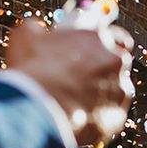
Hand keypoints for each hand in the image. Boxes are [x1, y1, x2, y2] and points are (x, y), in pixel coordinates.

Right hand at [7, 18, 133, 147]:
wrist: (38, 108)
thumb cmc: (32, 69)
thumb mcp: (27, 35)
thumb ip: (40, 30)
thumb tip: (38, 31)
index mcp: (98, 37)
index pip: (117, 36)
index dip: (106, 43)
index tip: (95, 50)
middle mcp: (115, 62)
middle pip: (120, 63)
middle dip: (106, 68)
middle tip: (85, 75)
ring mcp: (119, 91)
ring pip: (117, 91)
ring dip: (103, 93)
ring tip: (77, 100)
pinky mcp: (116, 117)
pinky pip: (110, 115)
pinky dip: (98, 116)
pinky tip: (80, 117)